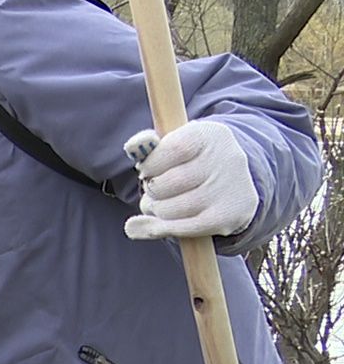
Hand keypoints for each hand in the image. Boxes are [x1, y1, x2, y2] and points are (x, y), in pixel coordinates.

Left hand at [122, 121, 259, 240]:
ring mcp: (229, 190)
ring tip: (163, 204)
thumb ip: (148, 144)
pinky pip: (183, 228)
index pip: (171, 150)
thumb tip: (131, 146)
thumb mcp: (173, 144)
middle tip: (156, 189)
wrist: (233, 183)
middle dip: (151, 190)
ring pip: (169, 209)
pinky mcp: (228, 217)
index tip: (147, 169)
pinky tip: (164, 222)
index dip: (150, 165)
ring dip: (157, 210)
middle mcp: (226, 160)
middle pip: (164, 184)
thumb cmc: (191, 160)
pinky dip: (165, 227)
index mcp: (210, 135)